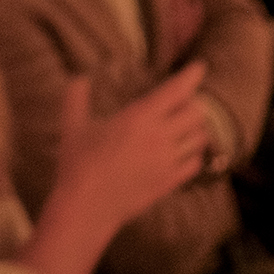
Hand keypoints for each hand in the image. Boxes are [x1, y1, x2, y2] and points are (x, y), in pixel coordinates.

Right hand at [54, 62, 210, 231]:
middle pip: (196, 113)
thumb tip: (78, 78)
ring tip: (188, 125)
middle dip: (194, 104)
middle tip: (186, 102)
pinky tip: (187, 150)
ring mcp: (168, 161)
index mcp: (139, 118)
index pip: (176, 91)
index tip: (199, 66)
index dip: (191, 76)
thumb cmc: (78, 163)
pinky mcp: (170, 182)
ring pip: (200, 138)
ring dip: (197, 128)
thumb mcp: (73, 125)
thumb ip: (76, 97)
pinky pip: (196, 163)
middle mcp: (159, 138)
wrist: (88, 206)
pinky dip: (196, 153)